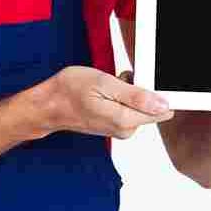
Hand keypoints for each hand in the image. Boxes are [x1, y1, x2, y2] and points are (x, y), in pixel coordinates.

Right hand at [43, 66, 173, 139]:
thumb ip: (136, 96)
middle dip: (141, 89)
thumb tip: (162, 104)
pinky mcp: (115, 126)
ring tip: (108, 86)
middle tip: (118, 80)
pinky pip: (129, 108)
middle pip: (151, 107)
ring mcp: (119, 129)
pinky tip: (106, 92)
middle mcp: (125, 130)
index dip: (158, 92)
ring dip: (130, 91)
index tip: (142, 81)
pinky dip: (122, 96)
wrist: (48, 105)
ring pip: (140, 106)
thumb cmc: (70, 91)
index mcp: (125, 120)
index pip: (162, 111)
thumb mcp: (104, 84)